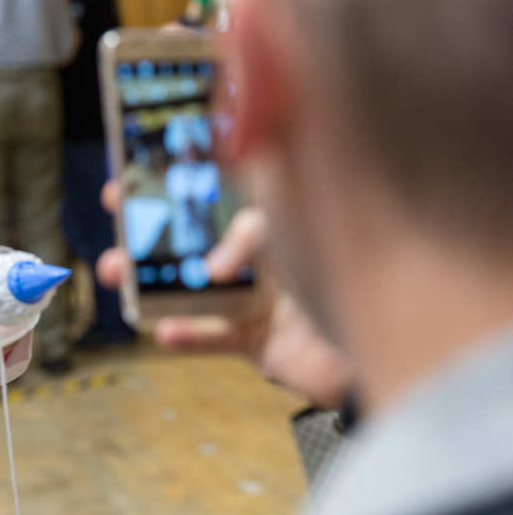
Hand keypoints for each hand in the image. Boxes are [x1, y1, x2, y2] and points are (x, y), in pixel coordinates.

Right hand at [96, 182, 351, 408]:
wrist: (399, 341)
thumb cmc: (363, 266)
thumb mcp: (298, 226)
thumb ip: (252, 235)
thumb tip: (211, 269)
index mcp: (276, 216)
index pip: (217, 190)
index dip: (176, 180)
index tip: (136, 172)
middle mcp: (262, 256)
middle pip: (194, 238)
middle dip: (149, 227)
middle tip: (116, 218)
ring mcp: (257, 299)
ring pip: (190, 288)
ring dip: (147, 281)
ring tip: (115, 274)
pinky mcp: (258, 341)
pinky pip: (215, 338)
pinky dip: (189, 336)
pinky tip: (164, 332)